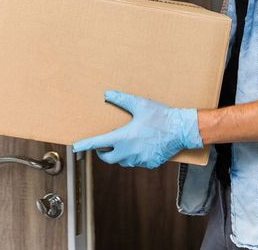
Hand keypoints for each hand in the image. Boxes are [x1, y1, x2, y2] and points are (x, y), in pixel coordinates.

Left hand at [72, 90, 202, 168]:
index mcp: (123, 137)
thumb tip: (107, 93)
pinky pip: (137, 162)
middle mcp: (129, 151)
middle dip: (104, 154)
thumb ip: (121, 99)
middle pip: (108, 159)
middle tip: (104, 147)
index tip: (75, 147)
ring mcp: (140, 159)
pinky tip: (141, 146)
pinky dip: (135, 156)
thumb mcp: (140, 104)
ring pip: (123, 161)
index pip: (98, 143)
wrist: (182, 129)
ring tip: (125, 143)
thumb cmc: (161, 116)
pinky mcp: (150, 163)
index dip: (85, 145)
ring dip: (120, 155)